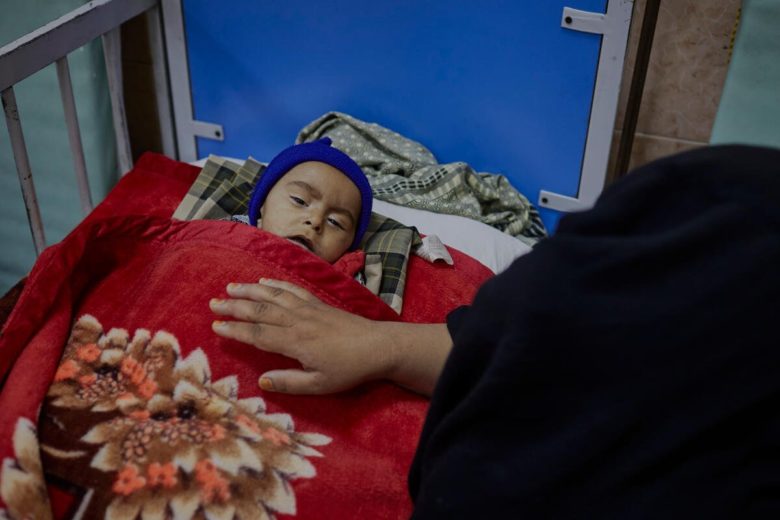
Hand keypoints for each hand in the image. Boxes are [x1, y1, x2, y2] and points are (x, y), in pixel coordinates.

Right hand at [210, 279, 394, 393]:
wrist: (378, 346)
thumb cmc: (349, 369)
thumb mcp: (320, 385)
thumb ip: (290, 383)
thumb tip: (262, 381)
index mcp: (295, 342)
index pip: (258, 333)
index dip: (235, 330)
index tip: (216, 326)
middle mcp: (297, 320)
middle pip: (260, 310)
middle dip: (235, 306)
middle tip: (213, 303)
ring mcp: (308, 308)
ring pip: (273, 295)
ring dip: (250, 290)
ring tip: (230, 287)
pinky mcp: (318, 303)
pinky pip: (292, 289)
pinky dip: (275, 283)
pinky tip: (263, 280)